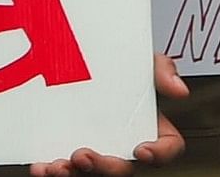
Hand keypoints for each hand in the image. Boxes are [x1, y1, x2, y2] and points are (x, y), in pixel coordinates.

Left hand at [28, 57, 184, 175]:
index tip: (142, 149)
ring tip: (57, 166)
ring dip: (73, 174)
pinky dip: (49, 171)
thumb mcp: (143, 60)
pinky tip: (40, 166)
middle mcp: (123, 145)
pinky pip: (62, 168)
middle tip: (84, 155)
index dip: (159, 154)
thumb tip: (180, 90)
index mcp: (149, 126)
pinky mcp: (67, 151)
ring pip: (89, 174)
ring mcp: (95, 150)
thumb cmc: (120, 65)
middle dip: (104, 167)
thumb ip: (163, 70)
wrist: (81, 55)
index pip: (167, 148)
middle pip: (122, 168)